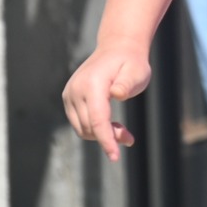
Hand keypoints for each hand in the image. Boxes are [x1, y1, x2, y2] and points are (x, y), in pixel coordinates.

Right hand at [62, 44, 153, 161]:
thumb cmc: (131, 62)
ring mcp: (69, 94)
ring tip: (123, 130)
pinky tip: (110, 125)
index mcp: (92, 84)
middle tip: (129, 138)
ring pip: (82, 129)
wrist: (117, 48)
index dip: (106, 140)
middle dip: (109, 138)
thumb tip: (117, 94)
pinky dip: (94, 129)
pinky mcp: (68, 98)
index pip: (97, 120)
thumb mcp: (137, 71)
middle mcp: (75, 90)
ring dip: (101, 135)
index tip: (115, 157)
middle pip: (90, 127)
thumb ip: (127, 84)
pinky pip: (79, 123)